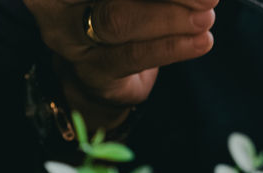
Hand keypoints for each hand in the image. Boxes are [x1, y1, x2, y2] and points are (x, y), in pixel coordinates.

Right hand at [24, 0, 218, 128]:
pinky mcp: (91, 71)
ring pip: (117, 20)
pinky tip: (201, 41)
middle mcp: (55, 1)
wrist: (101, 74)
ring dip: (169, 18)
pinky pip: (131, 56)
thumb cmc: (121, 9)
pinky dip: (171, 47)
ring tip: (207, 16)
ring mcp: (69, 36)